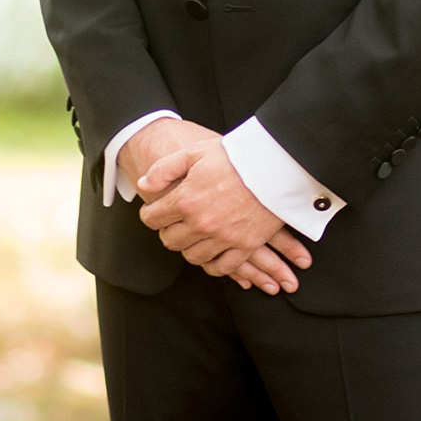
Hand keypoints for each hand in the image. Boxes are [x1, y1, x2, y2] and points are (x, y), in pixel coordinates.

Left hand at [136, 134, 312, 294]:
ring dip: (189, 247)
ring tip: (193, 236)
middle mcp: (201, 223)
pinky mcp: (245, 245)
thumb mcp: (194, 153)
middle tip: (175, 223)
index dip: (150, 214)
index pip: (152, 219)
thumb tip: (145, 184)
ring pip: (192, 256)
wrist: (275, 164)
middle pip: (170, 240)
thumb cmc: (235, 156)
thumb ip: (164, 169)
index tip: (155, 211)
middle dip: (168, 231)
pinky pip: (222, 267)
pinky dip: (213, 264)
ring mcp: (223, 237)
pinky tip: (211, 255)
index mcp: (185, 200)